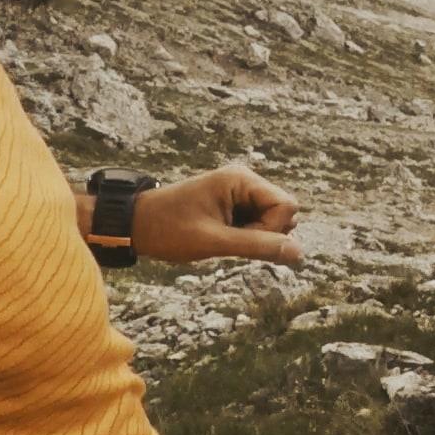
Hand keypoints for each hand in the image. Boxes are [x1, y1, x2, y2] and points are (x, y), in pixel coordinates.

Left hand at [126, 166, 304, 267]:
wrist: (135, 224)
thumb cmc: (170, 230)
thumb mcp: (215, 242)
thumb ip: (259, 246)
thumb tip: (299, 254)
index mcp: (241, 179)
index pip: (286, 207)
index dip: (271, 231)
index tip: (238, 238)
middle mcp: (244, 180)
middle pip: (283, 213)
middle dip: (264, 234)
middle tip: (227, 238)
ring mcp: (239, 192)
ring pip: (272, 220)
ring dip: (255, 236)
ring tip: (222, 237)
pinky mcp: (233, 204)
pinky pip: (257, 222)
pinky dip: (246, 235)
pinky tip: (222, 237)